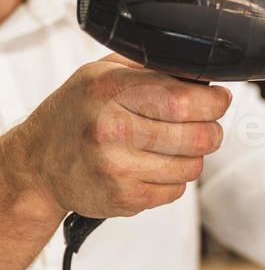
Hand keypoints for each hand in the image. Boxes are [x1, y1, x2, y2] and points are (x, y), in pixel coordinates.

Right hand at [15, 53, 230, 218]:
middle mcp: (113, 129)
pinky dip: (174, 179)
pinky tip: (154, 167)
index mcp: (109, 90)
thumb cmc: (77, 114)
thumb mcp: (101, 75)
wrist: (40, 164)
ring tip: (173, 147)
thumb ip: (148, 70)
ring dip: (193, 157)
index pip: (183, 99)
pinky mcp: (126, 199)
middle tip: (206, 125)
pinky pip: (175, 191)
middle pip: (197, 136)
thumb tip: (202, 77)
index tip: (219, 100)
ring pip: (192, 166)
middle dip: (212, 130)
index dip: (213, 102)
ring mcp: (119, 169)